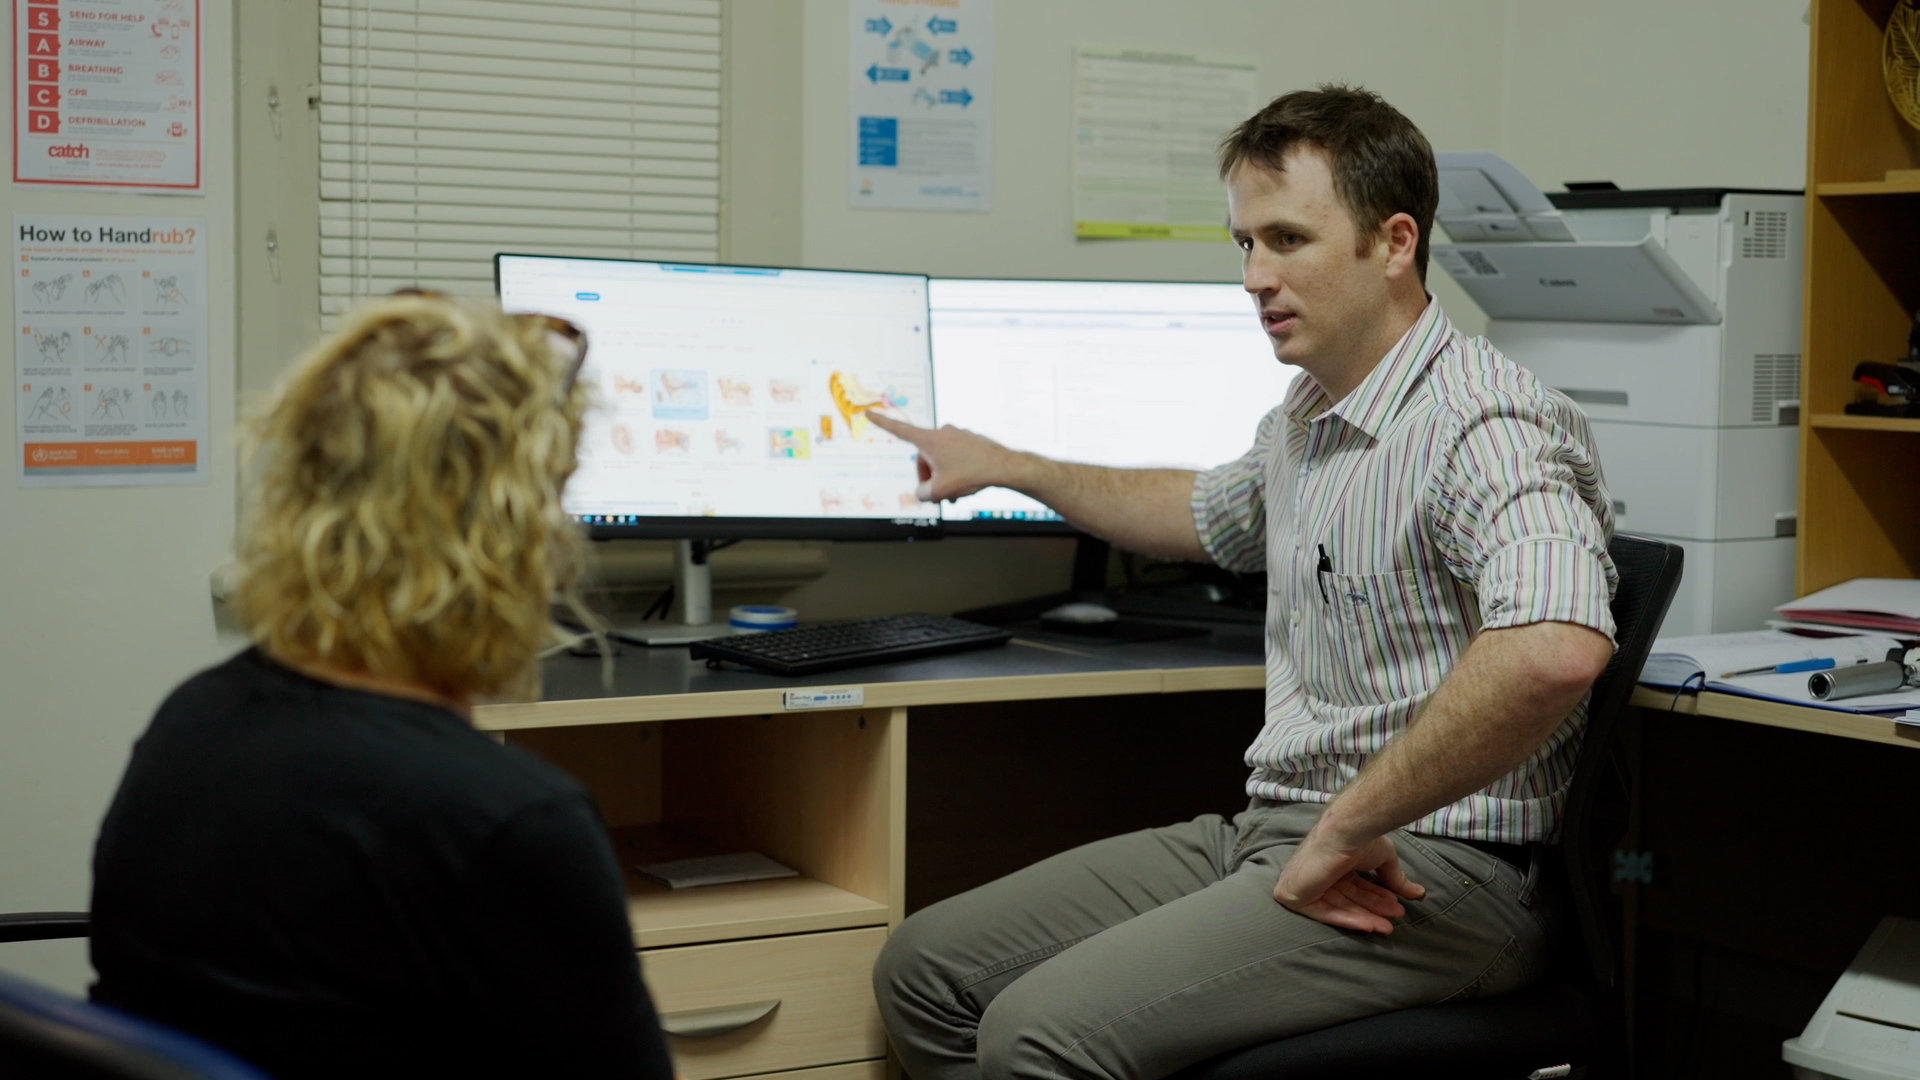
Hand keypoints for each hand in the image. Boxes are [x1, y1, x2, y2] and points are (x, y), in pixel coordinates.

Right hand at [867, 411, 1018, 501]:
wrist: (1004, 467)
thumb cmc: (972, 475)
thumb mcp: (939, 491)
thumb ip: (921, 493)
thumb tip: (921, 491)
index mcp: (929, 440)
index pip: (899, 430)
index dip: (881, 422)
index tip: (869, 412)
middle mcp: (942, 433)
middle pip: (923, 457)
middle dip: (928, 476)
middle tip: (940, 494)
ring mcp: (957, 435)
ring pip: (940, 460)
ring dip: (944, 477)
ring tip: (956, 494)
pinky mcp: (969, 440)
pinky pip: (955, 457)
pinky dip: (956, 471)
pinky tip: (966, 485)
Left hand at [1273, 828, 1425, 934]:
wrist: (1346, 832)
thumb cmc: (1361, 839)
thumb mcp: (1384, 859)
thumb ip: (1396, 878)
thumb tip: (1419, 893)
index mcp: (1335, 862)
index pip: (1357, 886)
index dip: (1377, 898)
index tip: (1398, 908)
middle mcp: (1321, 872)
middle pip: (1349, 898)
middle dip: (1373, 910)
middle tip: (1396, 918)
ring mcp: (1307, 883)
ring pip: (1339, 908)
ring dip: (1365, 918)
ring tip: (1388, 927)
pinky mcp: (1297, 895)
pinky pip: (1324, 913)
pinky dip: (1347, 920)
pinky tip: (1369, 926)